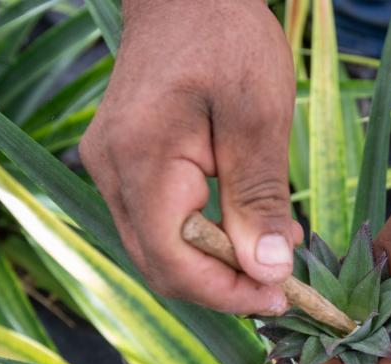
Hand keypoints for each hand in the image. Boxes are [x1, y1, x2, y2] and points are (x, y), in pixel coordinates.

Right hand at [80, 0, 302, 315]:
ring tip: (271, 255)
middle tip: (281, 285)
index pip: (171, 261)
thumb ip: (259, 199)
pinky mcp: (123, 162)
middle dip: (221, 286)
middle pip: (159, 264)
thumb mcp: (258, 117)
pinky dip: (200, 238)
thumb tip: (268, 271)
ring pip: (157, 248)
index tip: (279, 298)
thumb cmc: (227, 39)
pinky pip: (158, 221)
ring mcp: (110, 167)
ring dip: (213, 265)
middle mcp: (110, 172)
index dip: (226, 293)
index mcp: (140, 160)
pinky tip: (242, 228)